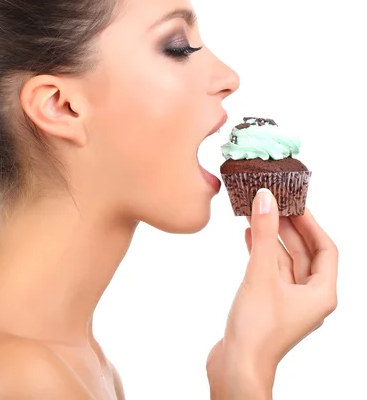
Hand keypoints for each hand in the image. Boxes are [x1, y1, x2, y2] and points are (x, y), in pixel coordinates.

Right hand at [207, 188, 338, 392]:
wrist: (237, 365)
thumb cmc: (257, 329)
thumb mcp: (261, 274)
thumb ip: (263, 234)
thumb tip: (266, 200)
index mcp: (321, 293)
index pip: (326, 249)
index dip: (311, 223)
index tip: (295, 202)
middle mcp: (309, 297)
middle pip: (305, 253)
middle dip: (288, 227)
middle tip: (273, 203)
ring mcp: (289, 302)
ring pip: (285, 261)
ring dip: (271, 238)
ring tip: (256, 214)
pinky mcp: (269, 304)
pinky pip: (270, 271)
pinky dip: (260, 253)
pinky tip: (247, 237)